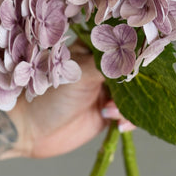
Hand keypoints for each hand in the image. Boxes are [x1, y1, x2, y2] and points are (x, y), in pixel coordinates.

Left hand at [11, 43, 134, 159]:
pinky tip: (117, 123)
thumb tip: (135, 56)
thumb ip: (108, 65)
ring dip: (129, 105)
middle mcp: (102, 68)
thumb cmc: (47, 95)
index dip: (134, 53)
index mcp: (93, 50)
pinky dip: (129, 119)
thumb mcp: (79, 74)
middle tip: (131, 92)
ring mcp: (106, 91)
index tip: (144, 62)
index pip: (122, 45)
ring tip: (110, 111)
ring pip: (134, 94)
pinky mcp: (108, 112)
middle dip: (135, 84)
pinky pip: (129, 114)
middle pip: (132, 71)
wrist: (31, 131)